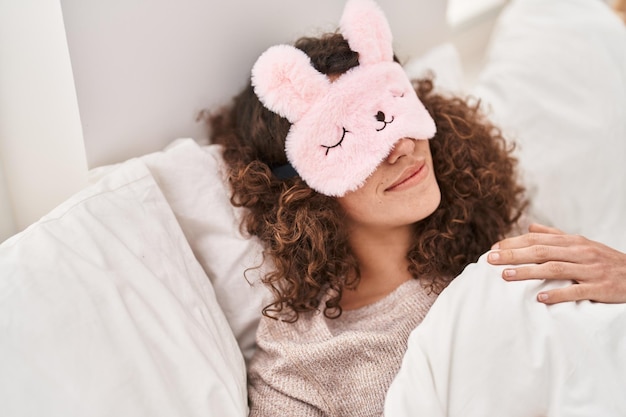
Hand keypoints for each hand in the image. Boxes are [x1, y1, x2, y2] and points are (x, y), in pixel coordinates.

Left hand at [487, 224, 625, 303]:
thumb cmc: (606, 260)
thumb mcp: (582, 244)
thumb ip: (555, 236)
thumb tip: (530, 227)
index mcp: (573, 242)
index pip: (537, 239)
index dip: (514, 243)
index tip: (493, 248)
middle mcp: (580, 252)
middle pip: (541, 252)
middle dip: (513, 254)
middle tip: (490, 259)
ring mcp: (590, 270)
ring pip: (554, 268)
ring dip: (528, 272)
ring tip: (506, 276)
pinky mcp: (600, 288)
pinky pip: (577, 291)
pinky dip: (558, 293)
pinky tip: (540, 298)